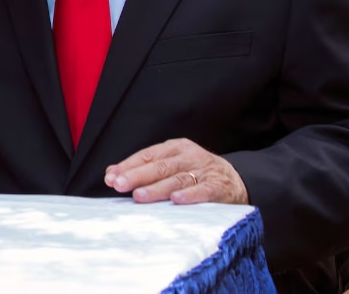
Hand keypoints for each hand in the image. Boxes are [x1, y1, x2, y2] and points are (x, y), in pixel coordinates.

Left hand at [104, 138, 248, 204]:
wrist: (236, 180)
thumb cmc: (196, 173)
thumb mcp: (171, 164)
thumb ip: (144, 168)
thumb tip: (112, 173)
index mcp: (175, 147)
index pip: (148, 155)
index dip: (128, 166)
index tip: (111, 177)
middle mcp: (189, 156)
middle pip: (160, 166)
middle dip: (137, 176)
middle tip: (119, 184)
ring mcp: (205, 170)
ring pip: (177, 179)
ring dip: (157, 188)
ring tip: (139, 196)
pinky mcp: (219, 186)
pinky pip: (203, 190)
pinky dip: (190, 195)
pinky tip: (176, 200)